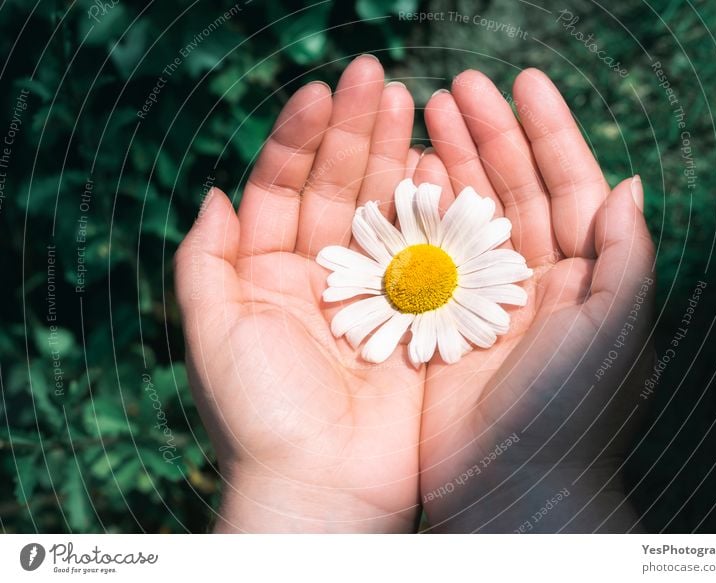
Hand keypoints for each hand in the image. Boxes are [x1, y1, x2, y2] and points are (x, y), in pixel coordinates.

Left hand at [174, 56, 423, 531]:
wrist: (323, 484)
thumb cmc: (259, 413)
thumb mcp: (211, 330)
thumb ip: (204, 260)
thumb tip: (213, 192)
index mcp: (268, 274)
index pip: (282, 188)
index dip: (299, 138)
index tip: (321, 91)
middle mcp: (322, 275)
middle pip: (338, 188)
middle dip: (355, 132)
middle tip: (378, 76)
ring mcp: (373, 292)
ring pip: (385, 211)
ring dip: (396, 157)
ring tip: (411, 104)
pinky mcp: (416, 315)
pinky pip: (426, 253)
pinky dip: (433, 211)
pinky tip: (440, 165)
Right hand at [417, 70, 655, 531]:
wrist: (511, 489)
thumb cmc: (570, 413)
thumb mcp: (613, 329)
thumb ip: (627, 256)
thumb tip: (630, 185)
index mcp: (582, 276)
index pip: (569, 185)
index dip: (548, 131)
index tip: (520, 82)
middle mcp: (535, 281)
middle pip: (512, 189)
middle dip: (488, 136)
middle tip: (454, 87)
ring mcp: (484, 299)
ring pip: (466, 215)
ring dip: (449, 164)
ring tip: (422, 116)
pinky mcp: (441, 322)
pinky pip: (427, 254)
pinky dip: (415, 215)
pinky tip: (400, 179)